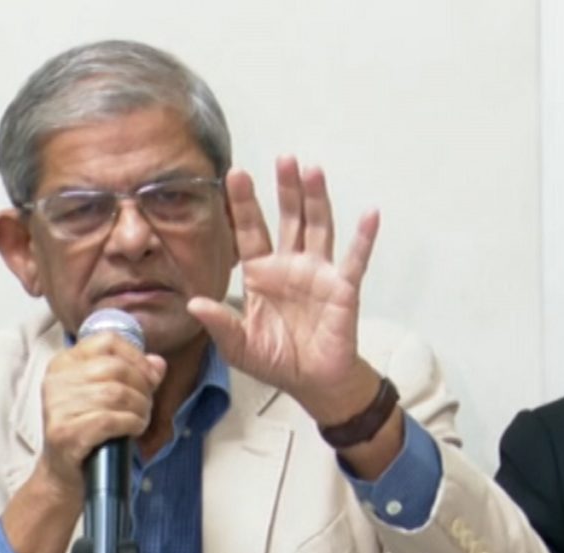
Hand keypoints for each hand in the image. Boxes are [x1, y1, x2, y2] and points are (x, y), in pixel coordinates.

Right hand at [36, 333, 165, 493]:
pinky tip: (134, 430)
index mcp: (64, 363)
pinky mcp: (65, 433)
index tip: (150, 377)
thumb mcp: (108, 397)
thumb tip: (158, 363)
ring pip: (116, 393)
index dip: (136, 357)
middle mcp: (55, 380)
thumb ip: (133, 375)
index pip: (107, 341)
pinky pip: (110, 419)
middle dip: (142, 387)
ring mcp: (57, 406)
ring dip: (140, 408)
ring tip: (141, 419)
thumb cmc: (89, 430)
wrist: (63, 475)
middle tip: (146, 405)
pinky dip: (131, 423)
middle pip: (115, 368)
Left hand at [188, 156, 380, 424]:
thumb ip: (220, 324)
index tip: (235, 173)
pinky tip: (370, 214)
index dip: (244, 203)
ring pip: (318, 227)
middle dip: (285, 189)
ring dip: (317, 199)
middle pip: (288, 218)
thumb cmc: (276, 360)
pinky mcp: (343, 288)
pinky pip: (355, 260)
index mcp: (261, 274)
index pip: (250, 231)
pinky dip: (364, 238)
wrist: (312, 383)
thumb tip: (193, 304)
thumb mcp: (239, 346)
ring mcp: (319, 273)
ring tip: (313, 170)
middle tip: (283, 158)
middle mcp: (290, 265)